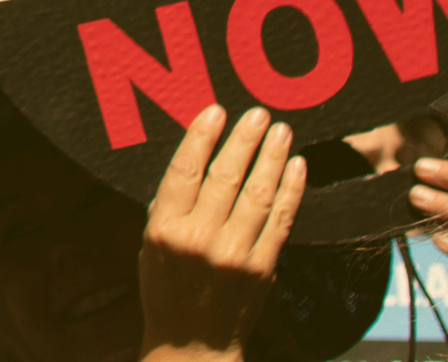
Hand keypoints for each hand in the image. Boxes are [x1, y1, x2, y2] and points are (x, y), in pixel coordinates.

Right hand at [140, 105, 304, 361]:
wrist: (194, 345)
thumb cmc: (165, 287)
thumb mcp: (151, 241)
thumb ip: (170, 203)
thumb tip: (195, 156)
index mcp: (166, 228)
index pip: (185, 169)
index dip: (202, 136)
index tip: (216, 110)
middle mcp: (201, 238)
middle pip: (227, 176)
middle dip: (245, 140)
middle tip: (259, 113)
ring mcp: (236, 254)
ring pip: (258, 194)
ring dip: (272, 158)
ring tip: (282, 131)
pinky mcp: (264, 268)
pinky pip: (281, 221)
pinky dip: (291, 191)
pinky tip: (297, 167)